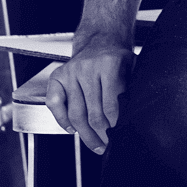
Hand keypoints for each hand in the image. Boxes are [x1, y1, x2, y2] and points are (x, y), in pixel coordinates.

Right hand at [45, 33, 131, 154]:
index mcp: (109, 64)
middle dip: (100, 134)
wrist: (100, 40)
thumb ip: (132, 90)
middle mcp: (87, 68)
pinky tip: (72, 129)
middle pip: (92, 113)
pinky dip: (61, 120)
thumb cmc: (118, 59)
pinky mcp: (57, 76)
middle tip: (107, 145)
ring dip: (85, 134)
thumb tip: (132, 118)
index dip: (114, 125)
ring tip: (95, 144)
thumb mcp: (132, 69)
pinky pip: (54, 104)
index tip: (118, 135)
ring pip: (75, 113)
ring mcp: (70, 72)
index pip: (110, 105)